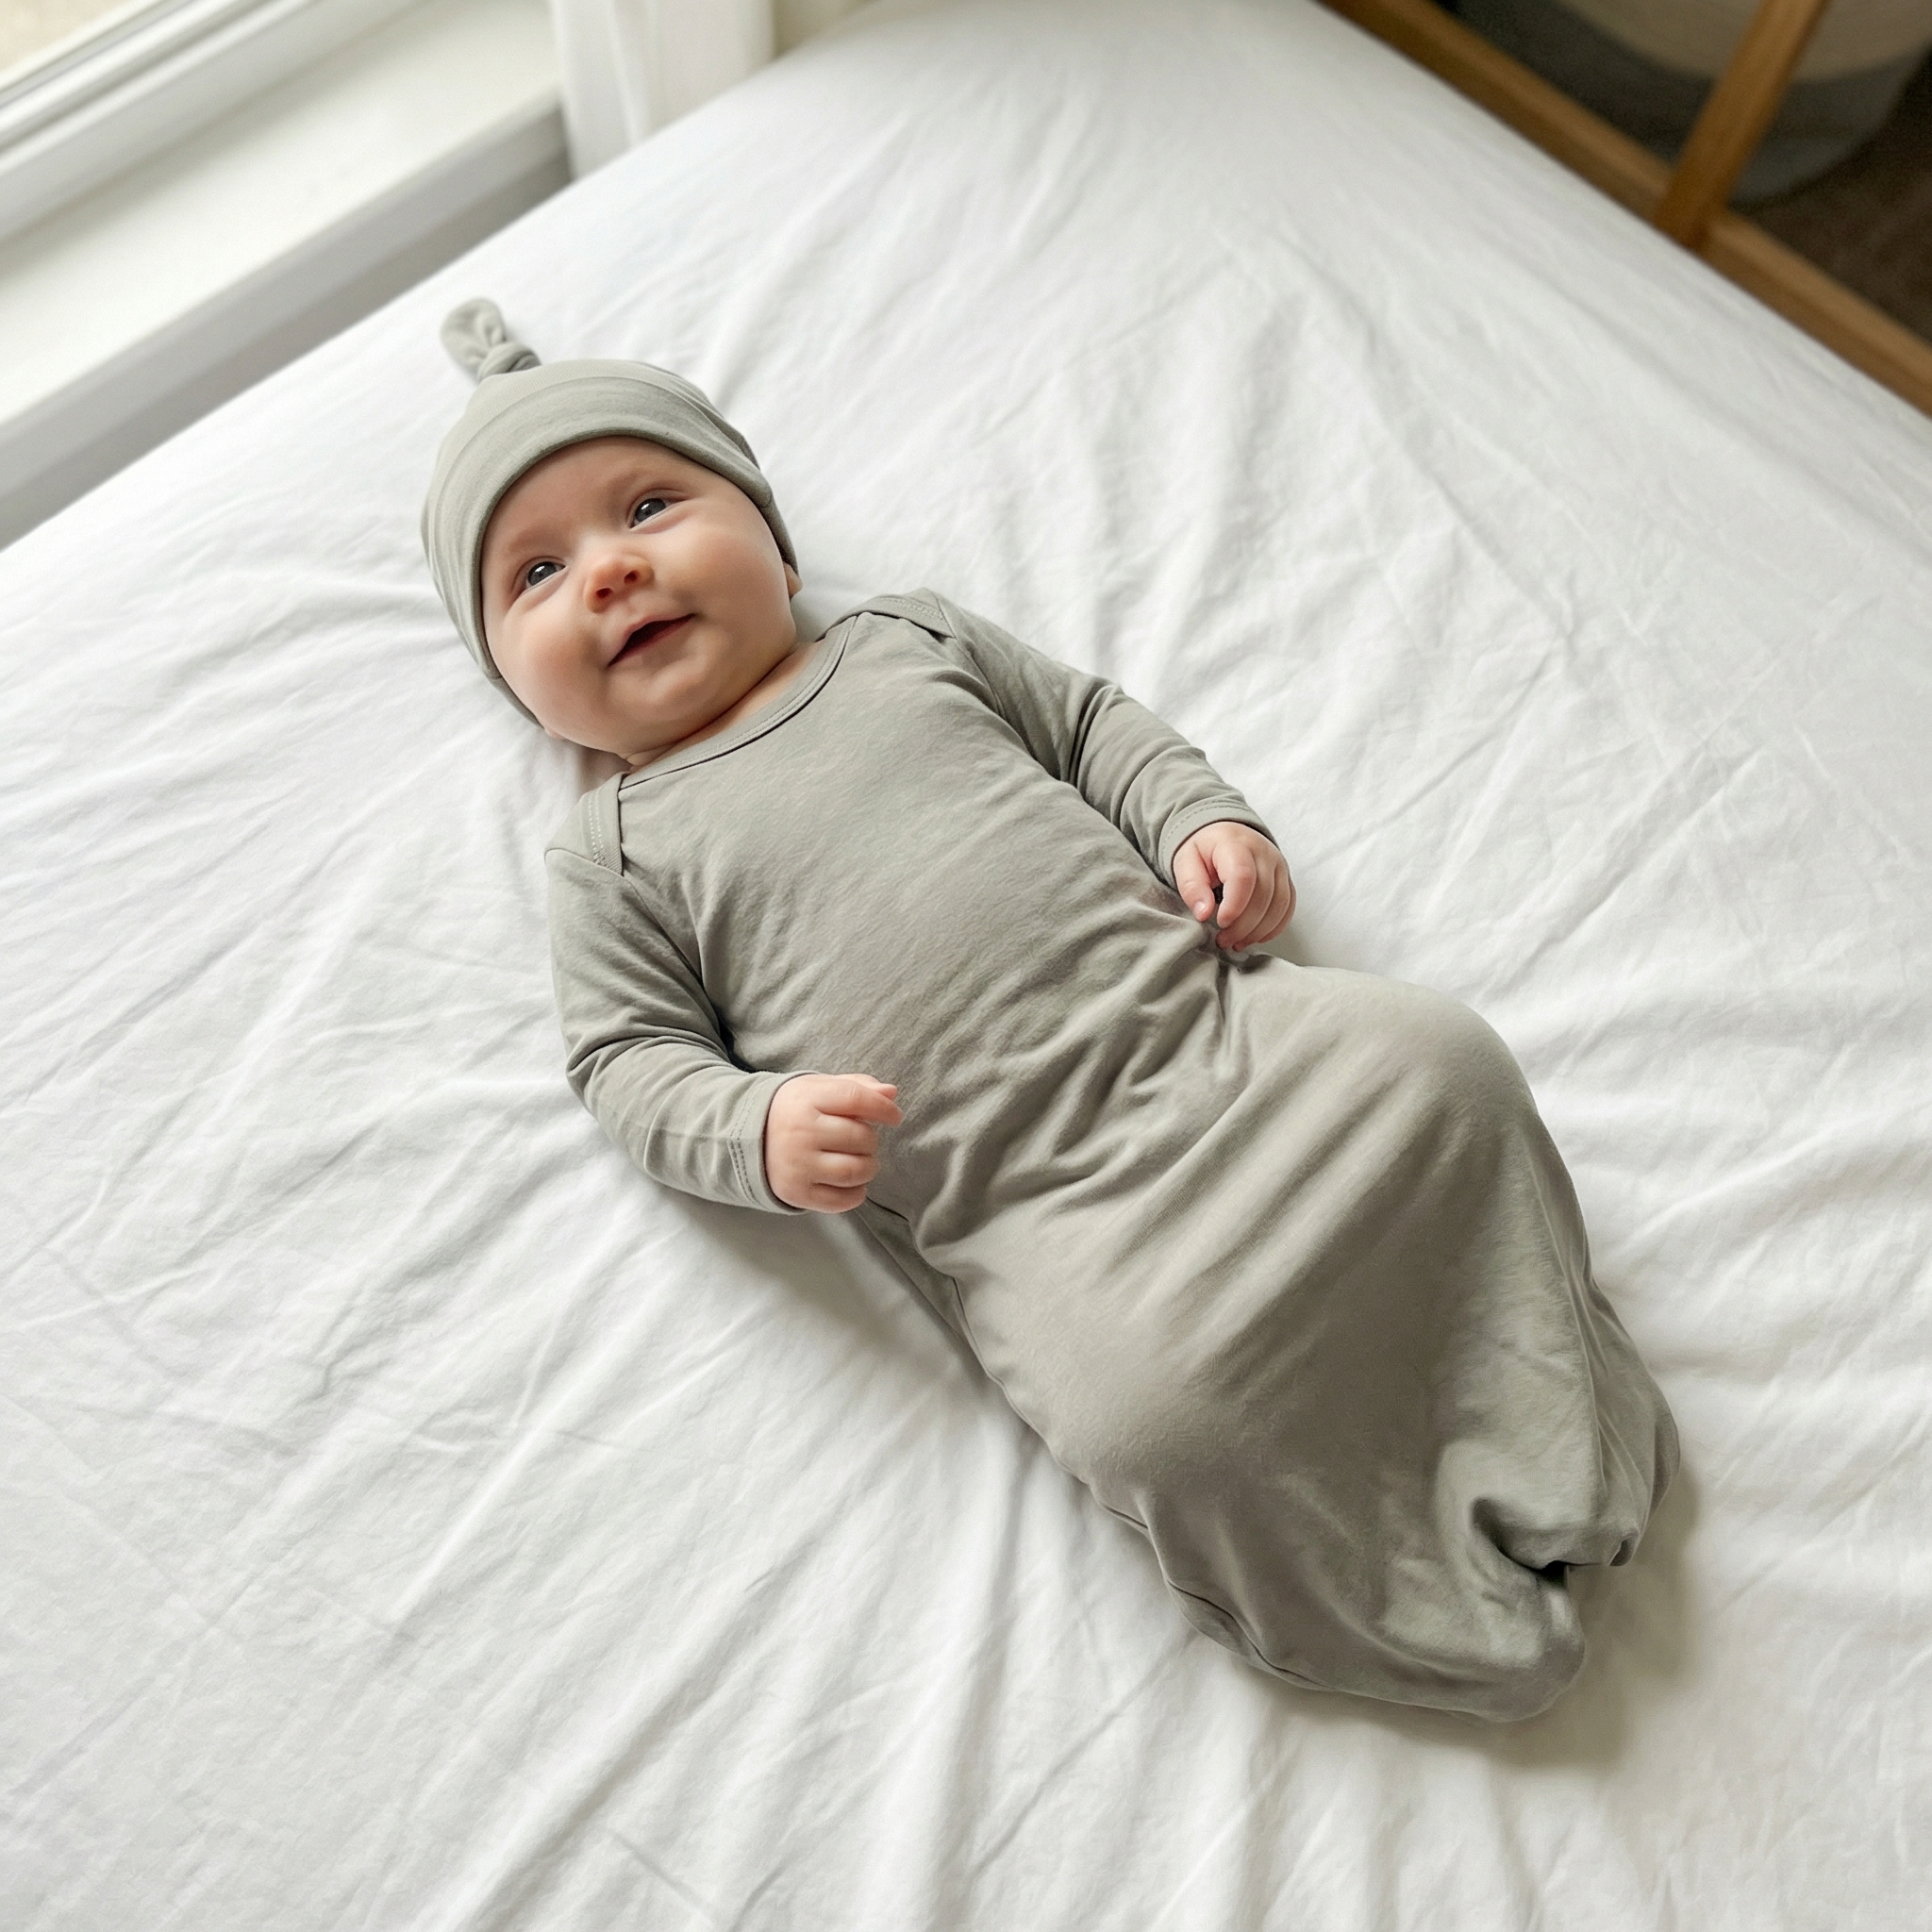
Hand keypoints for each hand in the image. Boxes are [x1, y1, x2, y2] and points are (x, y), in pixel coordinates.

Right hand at [765, 1074, 901, 1212]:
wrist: (752, 1137)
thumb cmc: (798, 1110)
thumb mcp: (821, 1088)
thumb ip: (859, 1087)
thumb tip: (891, 1093)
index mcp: (806, 1098)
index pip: (856, 1099)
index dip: (883, 1109)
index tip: (894, 1117)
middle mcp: (800, 1131)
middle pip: (860, 1137)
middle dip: (872, 1140)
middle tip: (864, 1141)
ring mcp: (797, 1164)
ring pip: (854, 1171)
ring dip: (869, 1167)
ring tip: (862, 1161)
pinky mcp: (796, 1192)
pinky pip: (841, 1200)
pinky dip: (856, 1193)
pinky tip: (852, 1182)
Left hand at [1173, 821, 1294, 950]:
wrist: (1224, 835)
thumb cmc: (1204, 850)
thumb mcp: (1185, 862)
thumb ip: (1191, 886)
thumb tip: (1204, 914)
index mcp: (1235, 844)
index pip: (1243, 876)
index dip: (1234, 906)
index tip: (1220, 922)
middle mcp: (1264, 853)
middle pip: (1264, 895)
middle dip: (1244, 925)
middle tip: (1223, 940)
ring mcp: (1279, 866)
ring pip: (1279, 904)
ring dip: (1259, 930)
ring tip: (1236, 942)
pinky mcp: (1285, 879)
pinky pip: (1288, 907)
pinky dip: (1274, 927)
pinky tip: (1255, 936)